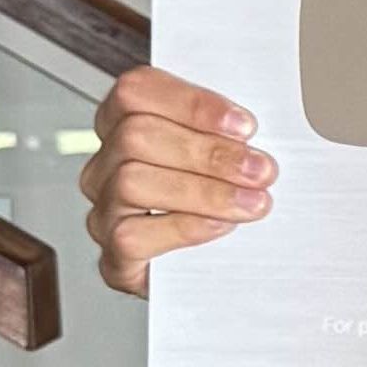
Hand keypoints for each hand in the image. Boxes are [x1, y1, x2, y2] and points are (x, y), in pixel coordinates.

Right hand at [86, 63, 274, 296]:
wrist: (207, 275)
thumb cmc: (216, 204)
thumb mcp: (225, 156)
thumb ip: (229, 131)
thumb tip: (262, 121)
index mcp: (124, 125)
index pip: (136, 91)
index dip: (192, 103)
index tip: (244, 125)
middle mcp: (106, 165)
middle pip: (137, 136)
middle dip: (209, 152)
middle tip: (260, 170)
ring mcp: (104, 211)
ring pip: (132, 182)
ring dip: (204, 191)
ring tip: (251, 202)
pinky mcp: (113, 258)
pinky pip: (134, 235)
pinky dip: (185, 227)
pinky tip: (221, 226)